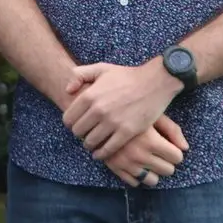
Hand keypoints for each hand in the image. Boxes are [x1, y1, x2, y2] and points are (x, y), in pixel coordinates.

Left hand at [63, 61, 182, 160]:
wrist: (154, 82)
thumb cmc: (126, 76)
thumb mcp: (100, 68)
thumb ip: (79, 75)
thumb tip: (67, 91)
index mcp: (89, 96)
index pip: (68, 118)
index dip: (70, 123)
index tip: (75, 124)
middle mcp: (98, 110)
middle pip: (77, 132)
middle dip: (79, 134)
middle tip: (84, 134)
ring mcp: (113, 122)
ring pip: (91, 142)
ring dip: (89, 144)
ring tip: (92, 143)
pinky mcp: (127, 132)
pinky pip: (108, 149)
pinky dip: (101, 154)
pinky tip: (100, 153)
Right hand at [103, 116, 187, 187]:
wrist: (98, 109)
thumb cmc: (130, 109)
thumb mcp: (153, 114)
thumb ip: (172, 130)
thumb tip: (184, 148)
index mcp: (151, 141)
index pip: (177, 157)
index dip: (175, 151)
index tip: (168, 146)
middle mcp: (139, 155)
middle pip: (168, 170)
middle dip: (166, 162)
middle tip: (159, 152)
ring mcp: (126, 163)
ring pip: (152, 181)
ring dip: (153, 172)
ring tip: (148, 159)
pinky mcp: (114, 167)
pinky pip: (134, 182)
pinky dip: (137, 175)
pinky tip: (135, 163)